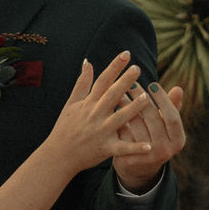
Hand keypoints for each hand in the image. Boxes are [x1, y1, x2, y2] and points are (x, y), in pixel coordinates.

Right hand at [45, 51, 155, 175]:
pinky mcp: (105, 148)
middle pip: (111, 95)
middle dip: (124, 82)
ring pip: (119, 118)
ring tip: (146, 98)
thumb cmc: (65, 127)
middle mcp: (95, 115)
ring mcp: (100, 132)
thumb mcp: (71, 103)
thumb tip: (87, 61)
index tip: (126, 54)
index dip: (114, 67)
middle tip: (137, 68)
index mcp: (88, 103)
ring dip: (132, 109)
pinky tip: (150, 146)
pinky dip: (135, 148)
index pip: (102, 81)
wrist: (58, 155)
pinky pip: (122, 148)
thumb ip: (82, 82)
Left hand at [112, 81, 185, 192]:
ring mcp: (147, 157)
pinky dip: (117, 120)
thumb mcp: (165, 126)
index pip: (173, 116)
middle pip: (153, 119)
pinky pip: (122, 134)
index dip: (163, 100)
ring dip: (126, 106)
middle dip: (142, 99)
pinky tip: (111, 107)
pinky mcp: (130, 160)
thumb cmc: (154, 138)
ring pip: (135, 125)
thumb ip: (171, 108)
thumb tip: (178, 88)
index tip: (152, 84)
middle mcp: (166, 151)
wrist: (138, 167)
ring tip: (119, 92)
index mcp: (178, 140)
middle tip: (132, 84)